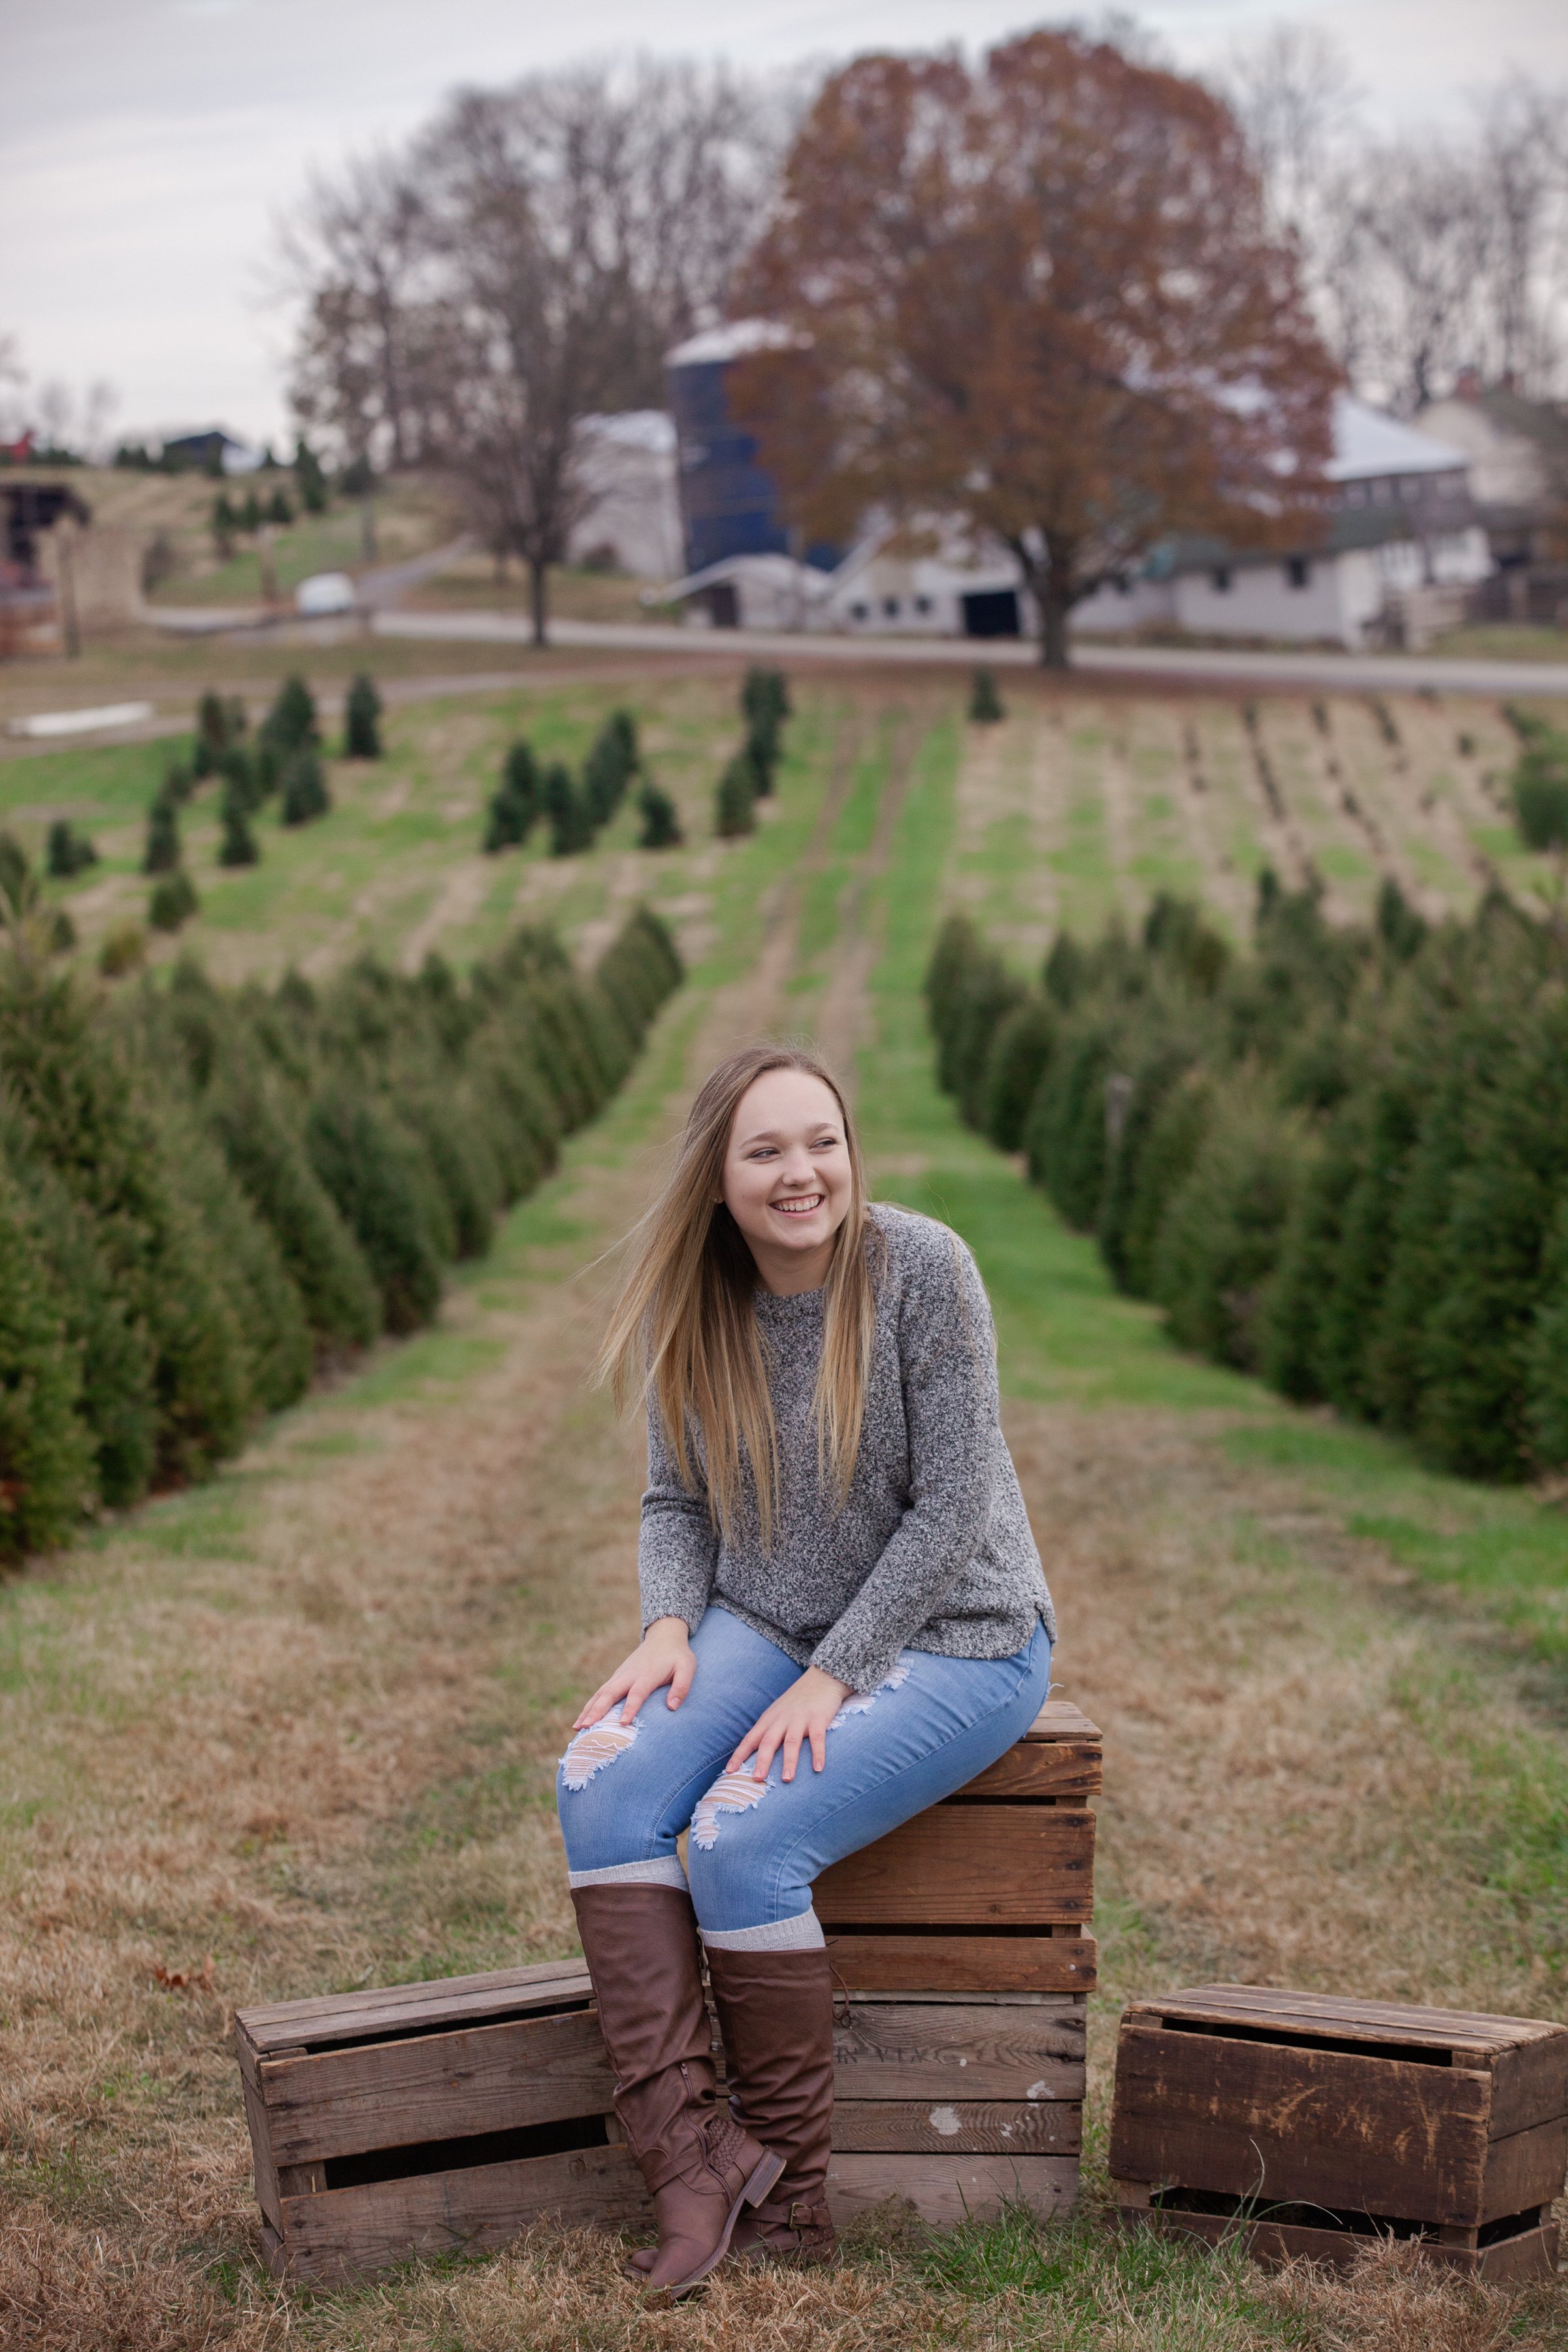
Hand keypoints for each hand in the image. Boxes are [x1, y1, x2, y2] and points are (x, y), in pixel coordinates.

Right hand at [572, 1618, 694, 1731]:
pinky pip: (600, 1693)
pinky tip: (581, 1720)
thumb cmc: (677, 1655)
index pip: (637, 1693)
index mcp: (647, 1675)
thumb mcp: (686, 1667)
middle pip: (610, 1693)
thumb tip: (672, 1707)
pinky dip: (589, 1706)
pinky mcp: (616, 1678)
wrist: (664, 1636)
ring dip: (588, 1710)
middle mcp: (628, 1675)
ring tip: (577, 1728)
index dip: (630, 1708)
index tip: (622, 1723)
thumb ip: (681, 1687)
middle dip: (597, 1710)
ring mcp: (620, 1676)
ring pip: (600, 1693)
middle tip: (586, 1727)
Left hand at [728, 1666, 853, 1784]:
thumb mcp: (778, 1711)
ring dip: (789, 1761)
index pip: (751, 1739)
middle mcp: (782, 1719)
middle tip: (757, 1779)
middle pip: (768, 1741)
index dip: (739, 1755)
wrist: (821, 1678)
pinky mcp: (818, 1719)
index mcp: (769, 1719)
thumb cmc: (797, 1700)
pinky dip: (818, 1754)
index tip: (729, 1771)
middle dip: (762, 1760)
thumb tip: (757, 1756)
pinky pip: (817, 1739)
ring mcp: (800, 1719)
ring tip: (786, 1779)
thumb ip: (769, 1730)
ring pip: (791, 1742)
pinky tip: (818, 1768)